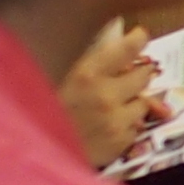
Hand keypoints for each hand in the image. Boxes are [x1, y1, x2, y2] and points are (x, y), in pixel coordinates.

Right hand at [60, 19, 169, 166]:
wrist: (39, 153)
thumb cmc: (48, 112)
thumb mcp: (65, 80)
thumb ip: (93, 61)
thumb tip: (116, 31)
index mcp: (86, 75)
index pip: (125, 49)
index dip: (138, 40)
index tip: (141, 35)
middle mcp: (105, 95)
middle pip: (144, 75)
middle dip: (137, 75)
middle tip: (127, 78)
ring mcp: (116, 120)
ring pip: (144, 102)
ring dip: (133, 103)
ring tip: (112, 108)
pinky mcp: (122, 141)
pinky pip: (137, 126)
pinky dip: (127, 125)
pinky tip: (108, 127)